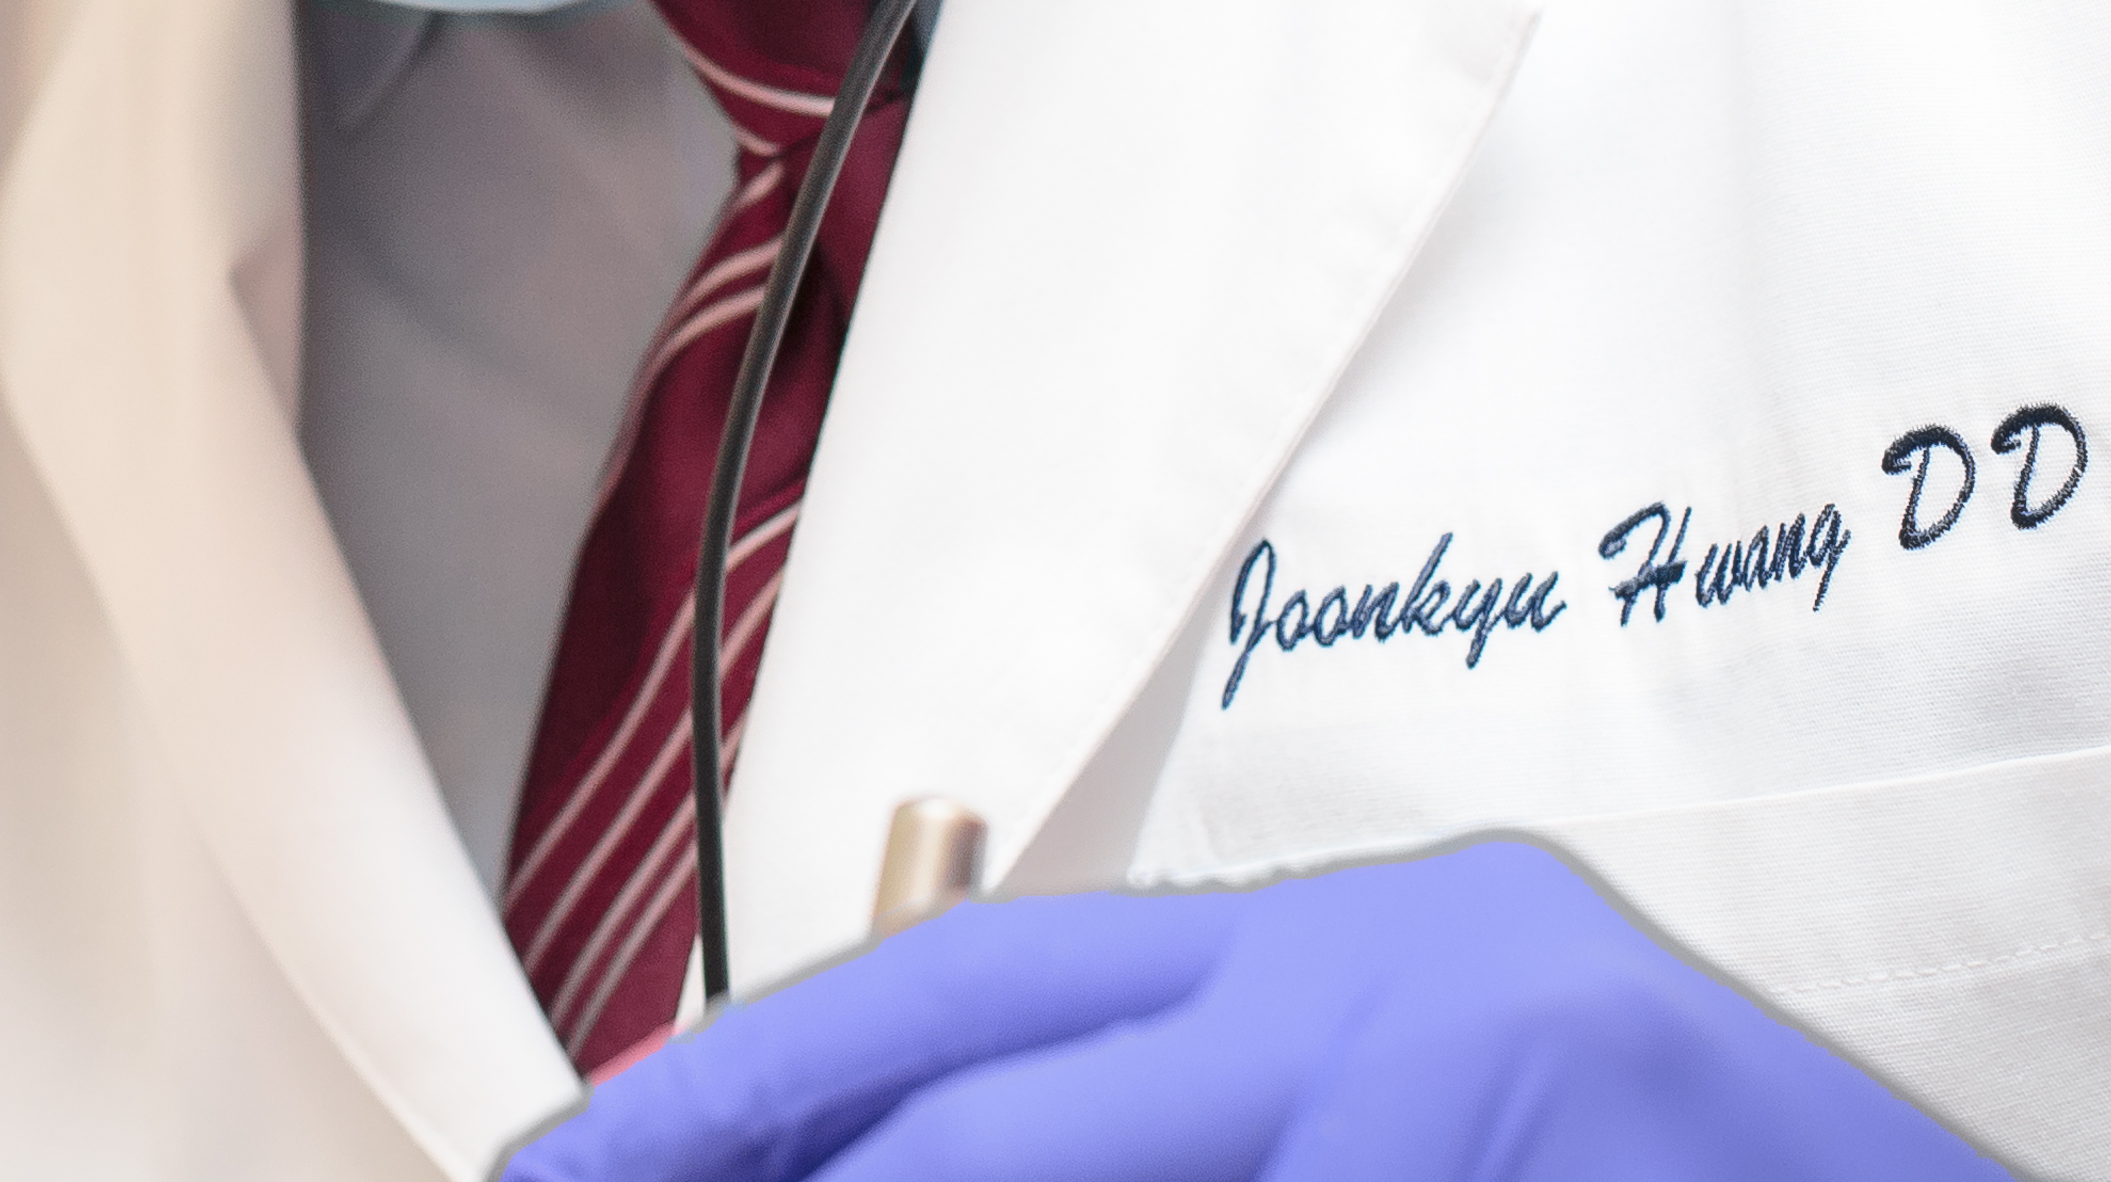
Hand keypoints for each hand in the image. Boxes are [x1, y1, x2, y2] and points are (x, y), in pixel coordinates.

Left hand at [499, 840, 2004, 1181]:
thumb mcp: (1420, 1108)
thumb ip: (1209, 1124)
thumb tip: (908, 1167)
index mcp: (1353, 951)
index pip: (976, 992)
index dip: (748, 1082)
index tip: (573, 1170)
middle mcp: (1401, 984)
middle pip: (996, 1103)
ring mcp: (1482, 1078)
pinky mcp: (1537, 1148)